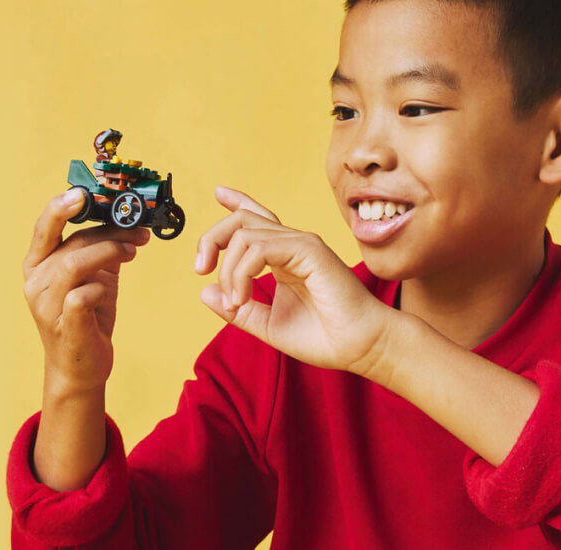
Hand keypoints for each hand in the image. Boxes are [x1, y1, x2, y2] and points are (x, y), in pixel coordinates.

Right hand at [23, 189, 150, 395]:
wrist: (80, 368)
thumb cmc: (86, 318)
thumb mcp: (94, 277)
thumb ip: (101, 249)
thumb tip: (128, 220)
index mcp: (37, 265)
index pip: (44, 227)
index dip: (61, 207)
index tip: (83, 193)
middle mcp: (36, 282)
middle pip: (70, 243)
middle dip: (107, 231)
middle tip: (137, 230)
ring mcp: (46, 305)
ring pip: (74, 264)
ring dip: (108, 252)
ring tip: (132, 251)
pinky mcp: (64, 326)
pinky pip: (81, 296)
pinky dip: (101, 289)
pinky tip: (110, 291)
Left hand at [194, 186, 395, 375]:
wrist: (359, 347)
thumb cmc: (324, 337)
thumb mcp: (267, 324)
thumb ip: (238, 308)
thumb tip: (205, 291)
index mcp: (284, 257)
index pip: (257, 219)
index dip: (236, 203)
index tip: (218, 194)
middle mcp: (292, 245)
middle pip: (242, 220)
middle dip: (211, 238)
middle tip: (201, 268)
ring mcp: (301, 244)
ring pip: (245, 233)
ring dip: (228, 269)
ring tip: (235, 301)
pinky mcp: (309, 250)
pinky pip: (260, 247)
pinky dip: (242, 272)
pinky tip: (242, 297)